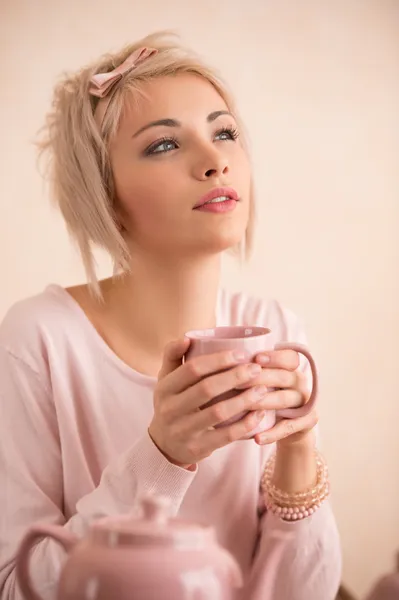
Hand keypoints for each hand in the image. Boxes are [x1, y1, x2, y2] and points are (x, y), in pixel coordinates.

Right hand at [148, 339, 269, 467]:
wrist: (164, 445)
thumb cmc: (172, 404)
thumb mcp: (166, 380)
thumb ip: (173, 356)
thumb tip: (187, 337)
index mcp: (164, 388)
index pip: (192, 369)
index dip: (218, 360)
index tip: (241, 354)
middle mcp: (170, 410)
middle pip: (207, 389)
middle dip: (235, 377)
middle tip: (256, 369)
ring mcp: (183, 431)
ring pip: (218, 413)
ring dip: (244, 399)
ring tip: (263, 389)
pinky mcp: (197, 449)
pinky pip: (225, 436)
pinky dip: (245, 424)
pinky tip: (259, 414)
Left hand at [244, 349, 317, 446]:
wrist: (288, 426)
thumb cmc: (267, 397)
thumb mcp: (262, 382)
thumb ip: (250, 372)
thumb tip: (220, 364)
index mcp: (290, 367)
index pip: (288, 357)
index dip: (274, 356)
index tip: (256, 358)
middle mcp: (299, 381)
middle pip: (283, 376)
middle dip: (260, 378)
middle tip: (238, 383)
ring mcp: (305, 401)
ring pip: (284, 400)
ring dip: (263, 403)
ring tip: (244, 407)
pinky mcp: (308, 421)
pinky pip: (289, 427)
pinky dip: (272, 434)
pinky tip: (257, 439)